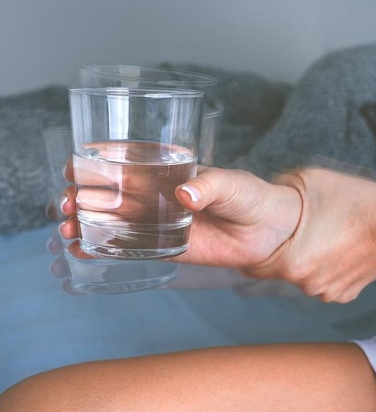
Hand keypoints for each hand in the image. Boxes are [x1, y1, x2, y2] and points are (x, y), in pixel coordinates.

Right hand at [59, 167, 302, 270]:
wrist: (270, 232)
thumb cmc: (252, 197)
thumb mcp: (233, 184)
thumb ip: (211, 184)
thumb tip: (186, 193)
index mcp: (169, 170)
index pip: (128, 161)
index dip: (97, 161)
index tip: (74, 166)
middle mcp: (158, 194)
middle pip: (110, 192)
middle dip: (82, 195)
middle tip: (68, 202)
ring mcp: (159, 221)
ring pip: (113, 220)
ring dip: (86, 222)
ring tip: (69, 229)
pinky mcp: (166, 248)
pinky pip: (130, 248)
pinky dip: (104, 249)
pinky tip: (83, 250)